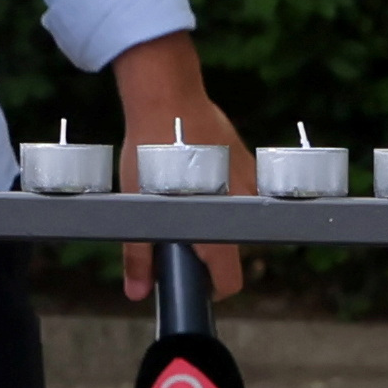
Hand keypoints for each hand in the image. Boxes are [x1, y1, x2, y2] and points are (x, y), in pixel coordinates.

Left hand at [106, 34, 247, 299]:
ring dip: (215, 218)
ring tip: (184, 196)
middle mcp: (243, 209)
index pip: (230, 280)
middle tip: (178, 228)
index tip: (190, 276)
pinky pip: (238, 192)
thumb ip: (140, 253)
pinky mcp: (248, 162)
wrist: (167, 94)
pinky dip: (220, 192)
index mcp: (219, 226)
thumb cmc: (151, 149)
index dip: (209, 286)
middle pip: (232, 249)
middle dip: (208, 247)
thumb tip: (137, 293)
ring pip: (235, 220)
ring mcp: (250, 184)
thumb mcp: (138, 203)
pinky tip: (195, 174)